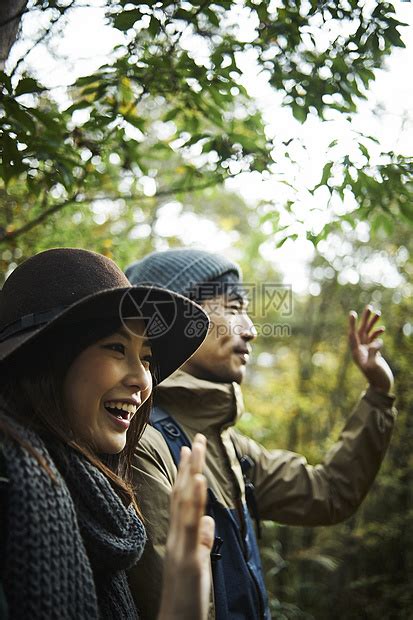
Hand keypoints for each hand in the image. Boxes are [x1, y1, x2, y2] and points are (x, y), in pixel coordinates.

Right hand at [158, 434, 213, 619]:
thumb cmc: (187, 598)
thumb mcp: (198, 564)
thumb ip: (202, 541)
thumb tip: (210, 520)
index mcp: (179, 538)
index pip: (181, 499)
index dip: (185, 473)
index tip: (190, 450)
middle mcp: (176, 537)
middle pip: (182, 493)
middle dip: (190, 465)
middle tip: (197, 438)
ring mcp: (180, 546)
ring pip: (185, 503)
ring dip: (191, 474)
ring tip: (197, 449)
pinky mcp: (187, 559)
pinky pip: (191, 525)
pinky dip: (195, 500)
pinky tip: (199, 481)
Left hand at [348, 306, 393, 393]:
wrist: (381, 387)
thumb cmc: (377, 378)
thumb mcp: (374, 366)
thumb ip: (374, 353)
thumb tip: (378, 342)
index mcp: (356, 352)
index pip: (353, 335)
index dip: (352, 324)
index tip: (353, 313)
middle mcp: (359, 350)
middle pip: (360, 331)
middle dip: (364, 319)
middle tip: (369, 306)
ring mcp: (366, 351)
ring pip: (368, 333)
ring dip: (372, 323)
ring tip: (378, 312)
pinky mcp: (373, 353)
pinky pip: (373, 339)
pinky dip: (377, 333)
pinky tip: (382, 328)